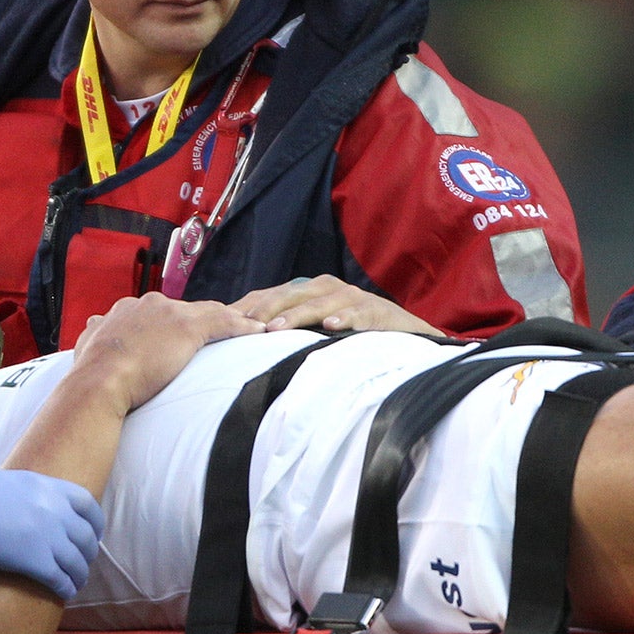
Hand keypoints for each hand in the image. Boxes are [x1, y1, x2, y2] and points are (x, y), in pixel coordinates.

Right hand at [0, 466, 107, 599]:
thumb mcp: (8, 480)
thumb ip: (30, 494)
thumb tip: (32, 508)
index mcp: (47, 485)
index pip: (87, 504)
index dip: (94, 523)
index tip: (91, 534)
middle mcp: (54, 509)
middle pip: (86, 537)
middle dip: (87, 553)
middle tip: (81, 563)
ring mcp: (46, 536)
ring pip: (77, 562)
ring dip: (78, 575)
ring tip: (75, 582)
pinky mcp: (32, 561)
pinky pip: (60, 580)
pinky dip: (65, 588)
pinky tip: (63, 593)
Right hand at [71, 292, 265, 411]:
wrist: (98, 381)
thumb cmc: (91, 372)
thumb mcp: (88, 345)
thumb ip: (94, 333)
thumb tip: (93, 325)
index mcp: (126, 310)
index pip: (159, 312)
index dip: (172, 324)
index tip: (182, 335)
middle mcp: (148, 305)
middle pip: (185, 310)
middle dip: (202, 321)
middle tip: (220, 334)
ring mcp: (170, 314)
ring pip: (208, 312)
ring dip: (229, 321)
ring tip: (248, 329)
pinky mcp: (188, 327)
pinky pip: (225, 322)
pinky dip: (244, 326)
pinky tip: (259, 331)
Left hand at [231, 275, 443, 336]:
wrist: (406, 333)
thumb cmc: (354, 332)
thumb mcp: (318, 328)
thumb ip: (291, 329)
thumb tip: (249, 345)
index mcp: (311, 290)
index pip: (275, 294)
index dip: (251, 306)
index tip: (226, 321)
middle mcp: (329, 288)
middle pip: (291, 295)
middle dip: (266, 309)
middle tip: (244, 325)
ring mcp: (353, 297)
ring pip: (319, 303)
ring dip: (297, 315)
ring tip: (277, 328)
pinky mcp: (376, 311)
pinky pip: (358, 314)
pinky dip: (345, 318)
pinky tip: (331, 326)